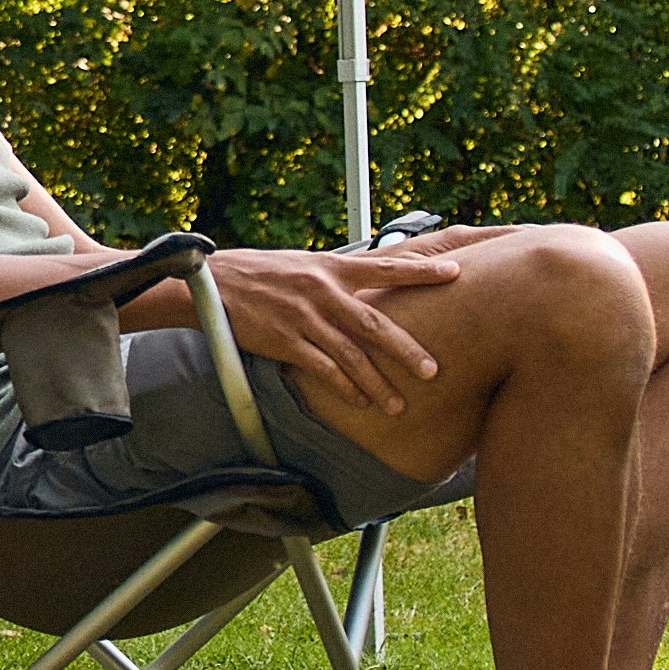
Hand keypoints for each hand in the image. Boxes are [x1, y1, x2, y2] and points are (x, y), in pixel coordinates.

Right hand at [191, 243, 426, 385]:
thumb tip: (372, 283)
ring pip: (350, 355)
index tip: (456, 274)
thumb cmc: (262, 273)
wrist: (212, 283)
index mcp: (331, 267)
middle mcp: (322, 291)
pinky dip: (344, 388)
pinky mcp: (284, 341)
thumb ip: (338, 276)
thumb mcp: (304, 264)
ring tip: (399, 405)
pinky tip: (361, 403)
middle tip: (434, 371)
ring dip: (377, 383)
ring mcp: (303, 317)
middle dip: (406, 350)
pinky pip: (321, 370)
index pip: (385, 267)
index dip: (421, 272)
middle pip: (374, 324)